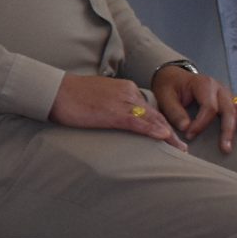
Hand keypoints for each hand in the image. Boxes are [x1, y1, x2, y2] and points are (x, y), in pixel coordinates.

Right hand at [50, 73, 183, 149]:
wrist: (55, 91)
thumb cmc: (72, 96)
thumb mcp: (98, 98)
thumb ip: (113, 105)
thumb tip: (118, 119)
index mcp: (125, 89)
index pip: (148, 108)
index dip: (161, 123)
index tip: (169, 136)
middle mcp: (128, 93)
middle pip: (155, 114)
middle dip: (169, 131)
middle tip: (181, 147)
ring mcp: (121, 102)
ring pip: (151, 119)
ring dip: (167, 135)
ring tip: (179, 149)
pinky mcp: (113, 112)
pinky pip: (137, 122)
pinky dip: (152, 129)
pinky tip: (163, 137)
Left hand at [152, 66, 236, 151]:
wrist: (174, 76)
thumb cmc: (169, 88)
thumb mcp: (164, 97)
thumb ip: (175, 112)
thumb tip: (186, 128)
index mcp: (203, 84)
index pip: (208, 107)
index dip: (201, 124)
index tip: (190, 136)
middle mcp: (219, 87)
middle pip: (229, 109)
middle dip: (228, 130)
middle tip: (226, 149)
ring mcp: (227, 92)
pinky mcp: (231, 97)